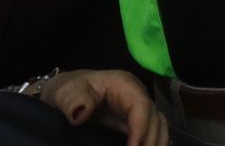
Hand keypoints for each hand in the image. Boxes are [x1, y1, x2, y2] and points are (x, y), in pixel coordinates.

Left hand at [41, 70, 167, 145]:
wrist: (68, 93)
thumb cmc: (70, 90)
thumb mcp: (66, 92)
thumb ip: (72, 100)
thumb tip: (81, 114)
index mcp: (124, 85)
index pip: (141, 105)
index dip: (141, 128)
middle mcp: (136, 96)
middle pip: (154, 117)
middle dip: (150, 141)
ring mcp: (136, 110)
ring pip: (158, 126)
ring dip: (156, 144)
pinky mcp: (133, 123)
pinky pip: (151, 133)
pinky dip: (153, 144)